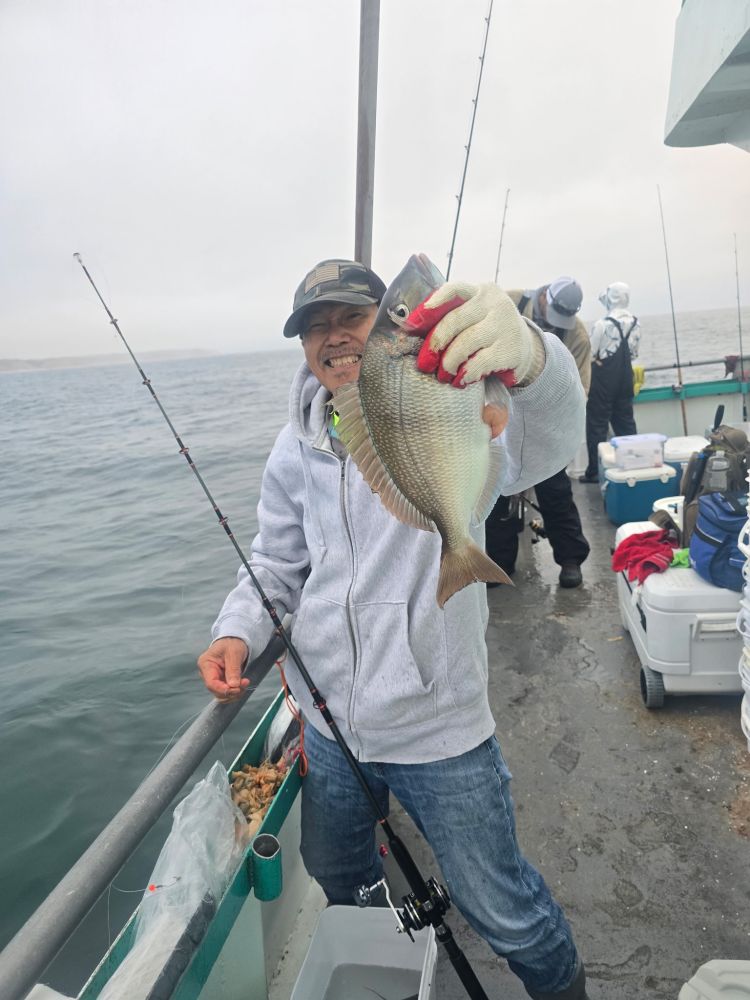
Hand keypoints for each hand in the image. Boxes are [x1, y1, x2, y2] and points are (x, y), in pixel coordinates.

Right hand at [197, 637, 249, 700]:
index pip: (211, 683)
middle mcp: (206, 673)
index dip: (223, 690)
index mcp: (205, 664)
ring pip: (221, 695)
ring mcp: (213, 678)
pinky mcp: (220, 682)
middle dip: (231, 691)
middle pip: (216, 691)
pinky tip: (243, 684)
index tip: (237, 688)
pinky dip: (235, 691)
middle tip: (245, 683)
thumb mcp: (234, 653)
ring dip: (234, 693)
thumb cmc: (232, 643)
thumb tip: (233, 686)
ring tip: (245, 682)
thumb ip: (233, 670)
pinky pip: (226, 692)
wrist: (234, 641)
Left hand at [408, 282, 533, 387]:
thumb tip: (410, 329)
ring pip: (466, 343)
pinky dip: (465, 374)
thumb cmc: (487, 333)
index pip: (453, 290)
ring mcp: (506, 325)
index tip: (411, 324)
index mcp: (479, 291)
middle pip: (454, 321)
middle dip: (435, 345)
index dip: (430, 306)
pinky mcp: (512, 349)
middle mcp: (495, 303)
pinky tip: (460, 381)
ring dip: (449, 362)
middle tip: (424, 364)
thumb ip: (450, 316)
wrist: (524, 348)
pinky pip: (480, 362)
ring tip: (443, 376)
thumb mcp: (473, 316)